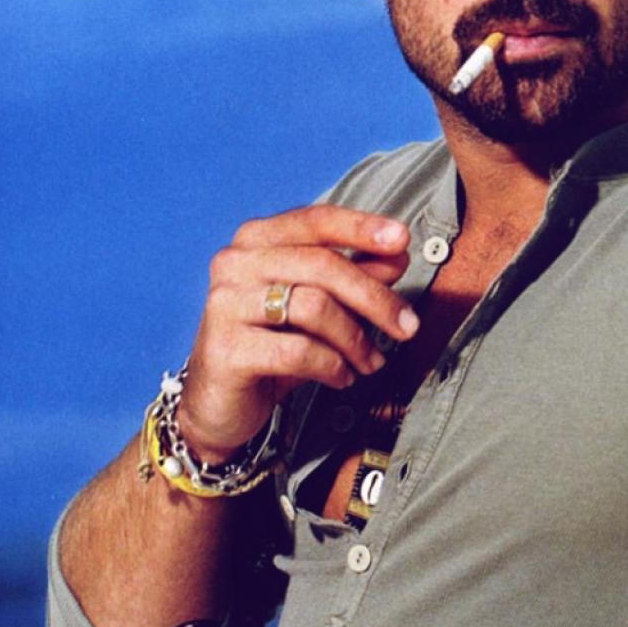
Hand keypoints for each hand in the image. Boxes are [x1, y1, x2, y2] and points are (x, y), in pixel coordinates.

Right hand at [177, 204, 419, 461]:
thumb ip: (353, 276)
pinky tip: (342, 377)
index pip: (316, 221)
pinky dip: (333, 365)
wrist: (219, 405)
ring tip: (371, 363)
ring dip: (356, 339)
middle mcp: (235, 263)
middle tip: (408, 327)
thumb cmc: (271, 347)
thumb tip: (398, 255)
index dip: (361, 228)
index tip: (403, 239)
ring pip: (314, 307)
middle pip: (323, 265)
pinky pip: (299, 351)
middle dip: (375, 298)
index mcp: (256, 241)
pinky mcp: (226, 348)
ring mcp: (226, 304)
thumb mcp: (317, 308)